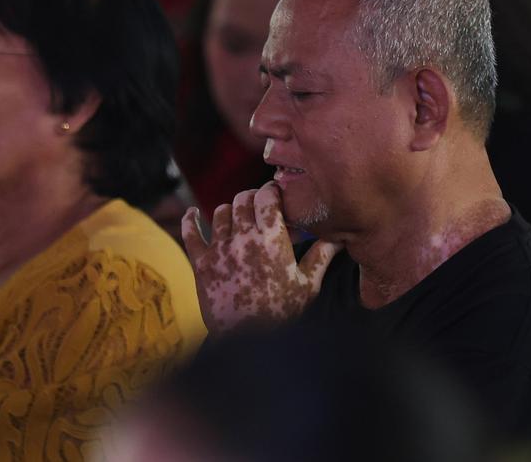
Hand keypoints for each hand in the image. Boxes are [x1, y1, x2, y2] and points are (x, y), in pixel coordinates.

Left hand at [181, 182, 341, 332]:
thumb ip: (321, 256)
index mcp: (271, 238)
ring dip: (231, 210)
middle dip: (253, 198)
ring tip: (239, 218)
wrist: (248, 339)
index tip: (277, 196)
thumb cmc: (282, 312)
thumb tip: (339, 238)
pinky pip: (191, 233)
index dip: (272, 191)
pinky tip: (192, 213)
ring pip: (221, 211)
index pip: (267, 196)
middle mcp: (243, 237)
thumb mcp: (307, 284)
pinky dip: (190, 220)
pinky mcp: (201, 263)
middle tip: (261, 208)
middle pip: (243, 199)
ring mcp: (219, 249)